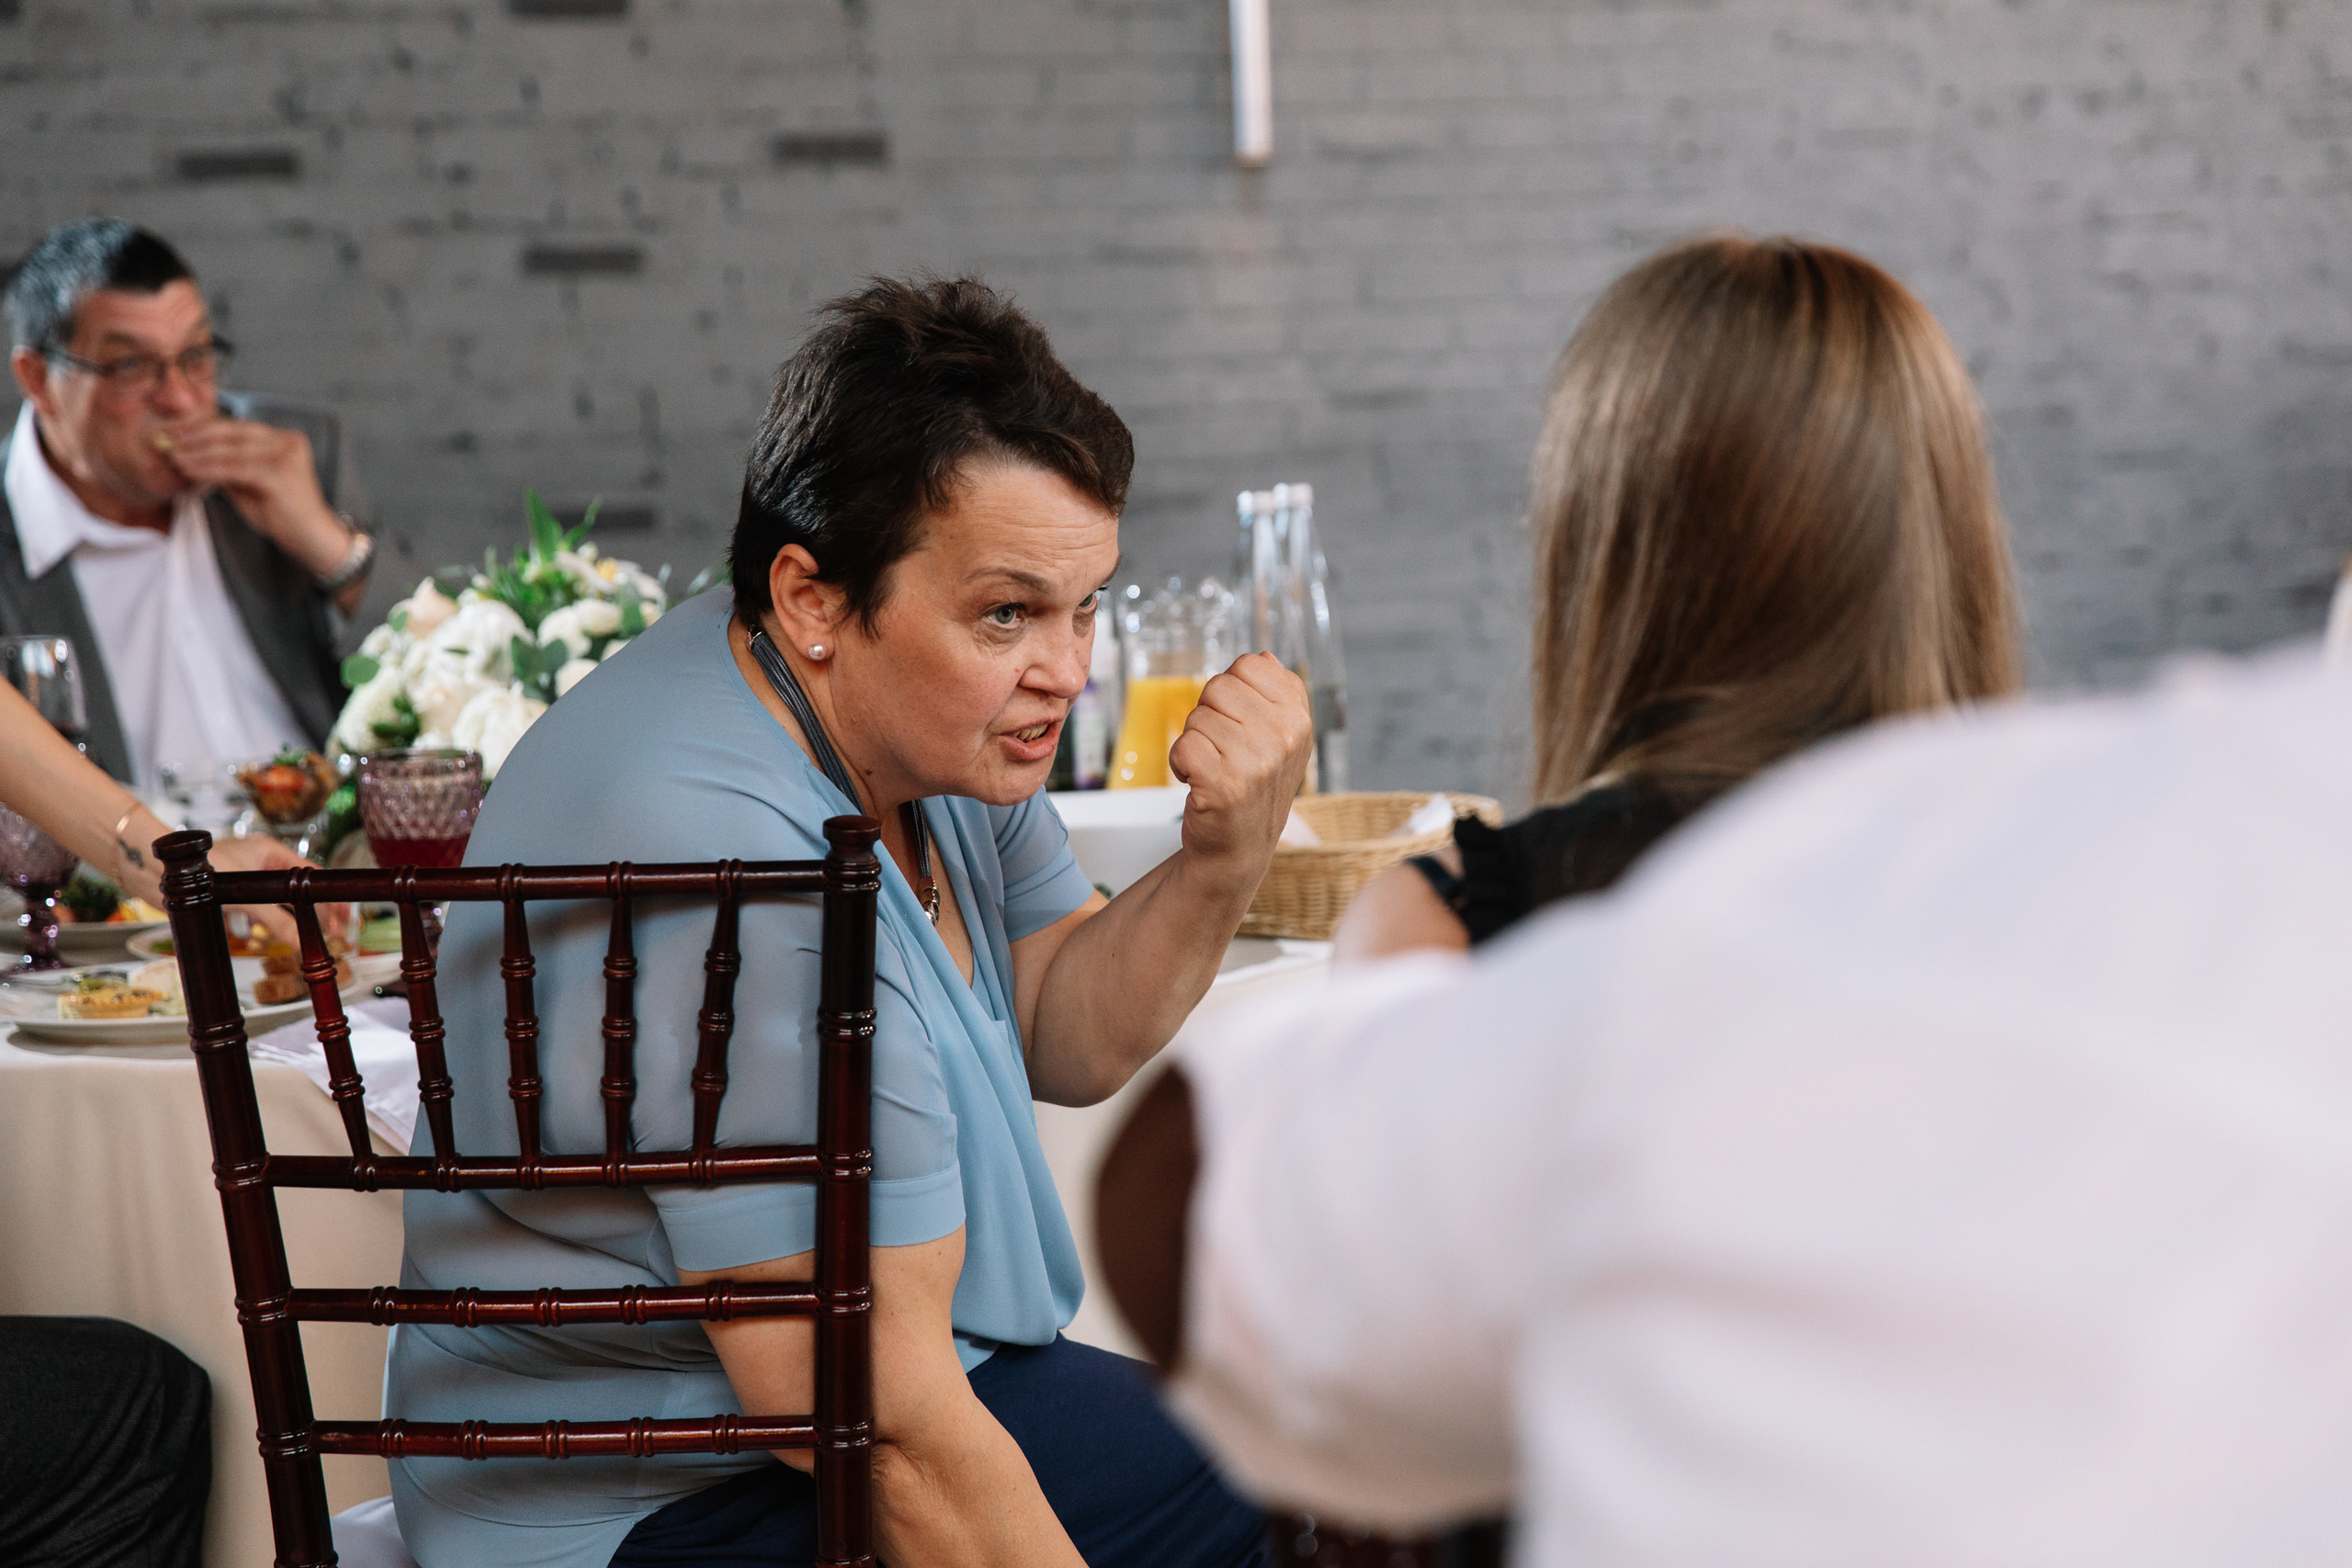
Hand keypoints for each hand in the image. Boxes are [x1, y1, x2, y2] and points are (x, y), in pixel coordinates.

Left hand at [155, 416, 356, 588]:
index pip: (237, 426)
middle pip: (231, 432)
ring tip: (172, 457)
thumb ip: (229, 466)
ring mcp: (285, 456)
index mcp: (284, 438)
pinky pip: (233, 468)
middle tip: (166, 441)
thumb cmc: (283, 515)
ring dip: (196, 453)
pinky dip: (207, 469)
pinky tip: (189, 471)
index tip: (175, 431)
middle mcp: (287, 441)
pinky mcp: (278, 474)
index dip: (203, 427)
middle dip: (194, 436)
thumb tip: (190, 453)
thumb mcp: (251, 483)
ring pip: (228, 450)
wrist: (312, 539)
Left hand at [207, 834, 348, 948]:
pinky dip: (262, 925)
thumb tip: (303, 942)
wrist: (155, 872)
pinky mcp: (227, 896)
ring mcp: (244, 880)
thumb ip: (277, 920)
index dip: (330, 897)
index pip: (312, 875)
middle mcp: (260, 864)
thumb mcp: (246, 896)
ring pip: (276, 904)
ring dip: (289, 922)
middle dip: (314, 914)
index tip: (344, 917)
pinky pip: (254, 912)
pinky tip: (263, 938)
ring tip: (305, 940)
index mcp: (270, 852)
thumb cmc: (200, 871)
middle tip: (332, 935)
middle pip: (297, 891)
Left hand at [1168, 653, 1313, 882]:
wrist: (1239, 849)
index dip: (1231, 693)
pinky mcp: (1225, 785)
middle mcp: (1284, 737)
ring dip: (1195, 742)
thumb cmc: (1253, 789)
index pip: (1247, 665)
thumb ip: (1275, 695)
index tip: (1239, 724)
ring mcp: (1257, 762)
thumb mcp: (1281, 739)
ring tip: (1214, 768)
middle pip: (1217, 686)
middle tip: (1223, 750)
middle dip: (1209, 716)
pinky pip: (1183, 745)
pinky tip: (1198, 782)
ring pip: (1197, 717)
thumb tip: (1262, 657)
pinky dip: (1181, 764)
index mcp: (1299, 717)